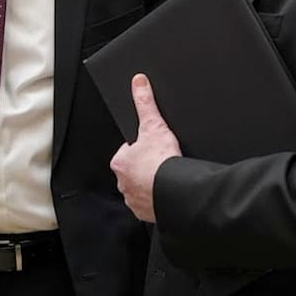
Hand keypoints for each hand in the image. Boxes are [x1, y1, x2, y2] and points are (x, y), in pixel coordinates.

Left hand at [109, 74, 181, 221]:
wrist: (176, 193)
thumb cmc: (162, 163)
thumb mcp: (154, 125)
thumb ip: (145, 103)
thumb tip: (138, 83)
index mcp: (119, 162)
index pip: (128, 150)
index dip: (142, 147)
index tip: (153, 147)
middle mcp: (122, 183)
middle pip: (134, 170)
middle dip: (146, 167)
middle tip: (163, 162)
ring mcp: (134, 200)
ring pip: (142, 188)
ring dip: (152, 184)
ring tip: (167, 177)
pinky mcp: (147, 213)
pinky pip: (151, 204)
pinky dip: (159, 199)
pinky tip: (168, 192)